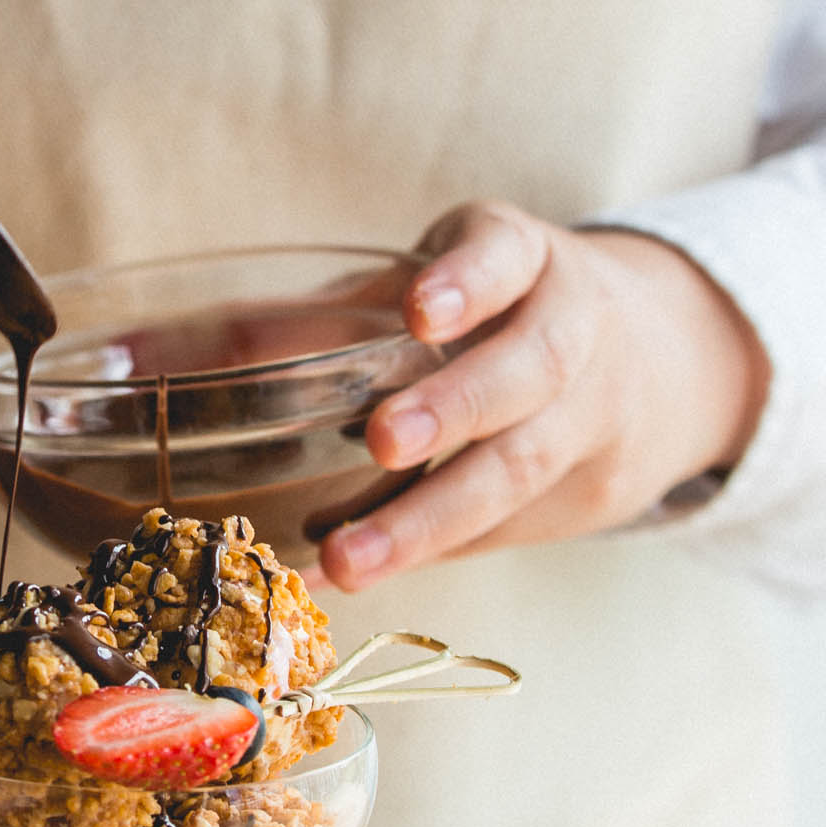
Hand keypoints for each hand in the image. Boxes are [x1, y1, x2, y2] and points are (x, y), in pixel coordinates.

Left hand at [315, 201, 770, 590]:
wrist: (669, 362)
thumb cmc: (501, 317)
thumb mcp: (438, 286)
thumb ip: (326, 314)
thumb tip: (156, 347)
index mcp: (530, 261)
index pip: (509, 256)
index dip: (468, 280)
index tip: (417, 309)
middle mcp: (576, 331)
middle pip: (529, 371)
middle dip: (456, 407)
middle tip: (381, 439)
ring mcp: (595, 418)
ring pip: (521, 470)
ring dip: (427, 519)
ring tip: (347, 559)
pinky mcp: (591, 495)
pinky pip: (509, 526)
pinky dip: (432, 551)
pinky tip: (358, 570)